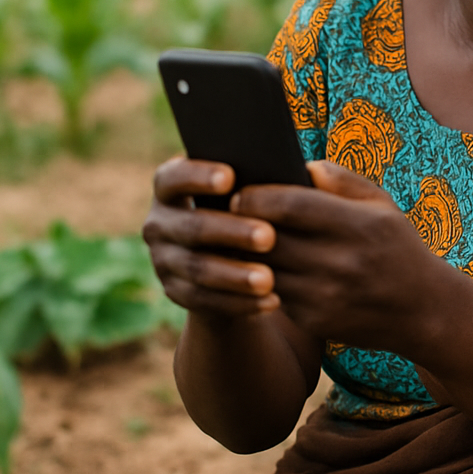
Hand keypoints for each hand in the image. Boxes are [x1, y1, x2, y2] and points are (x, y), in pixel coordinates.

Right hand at [143, 156, 280, 318]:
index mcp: (171, 185)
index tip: (231, 177)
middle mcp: (160, 222)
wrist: (232, 254)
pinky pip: (205, 301)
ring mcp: (164, 260)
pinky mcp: (176, 292)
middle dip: (231, 232)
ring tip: (269, 278)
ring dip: (235, 275)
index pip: (173, 177)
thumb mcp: (254, 189)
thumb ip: (271, 177)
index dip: (198, 176)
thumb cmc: (251, 206)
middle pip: (191, 227)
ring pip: (198, 269)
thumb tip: (312, 170)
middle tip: (269, 237)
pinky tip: (271, 300)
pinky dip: (239, 302)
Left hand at [231, 161, 463, 355]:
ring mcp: (327, 296)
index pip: (291, 205)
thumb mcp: (381, 204)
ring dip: (242, 255)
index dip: (257, 196)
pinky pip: (274, 294)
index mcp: (360, 225)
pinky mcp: (316, 321)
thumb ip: (341, 179)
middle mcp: (342, 262)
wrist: (422, 310)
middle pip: (270, 238)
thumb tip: (299, 165)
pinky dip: (260, 279)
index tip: (239, 191)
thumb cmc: (397, 246)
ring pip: (265, 269)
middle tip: (221, 211)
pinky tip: (251, 266)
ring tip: (228, 237)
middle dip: (240, 224)